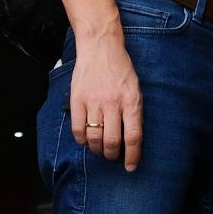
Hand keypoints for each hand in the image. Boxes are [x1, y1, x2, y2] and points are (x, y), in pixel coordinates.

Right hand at [69, 30, 142, 171]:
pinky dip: (81, 140)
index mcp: (131, 100)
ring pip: (94, 138)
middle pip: (112, 141)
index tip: (131, 166)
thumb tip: (131, 137)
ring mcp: (94, 102)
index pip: (133, 136)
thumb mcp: (135, 88)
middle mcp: (113, 103)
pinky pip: (78, 129)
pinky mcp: (78, 100)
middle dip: (112, 155)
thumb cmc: (120, 68)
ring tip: (100, 150)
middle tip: (112, 156)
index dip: (132, 155)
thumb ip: (133, 111)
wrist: (100, 47)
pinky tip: (85, 139)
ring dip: (97, 149)